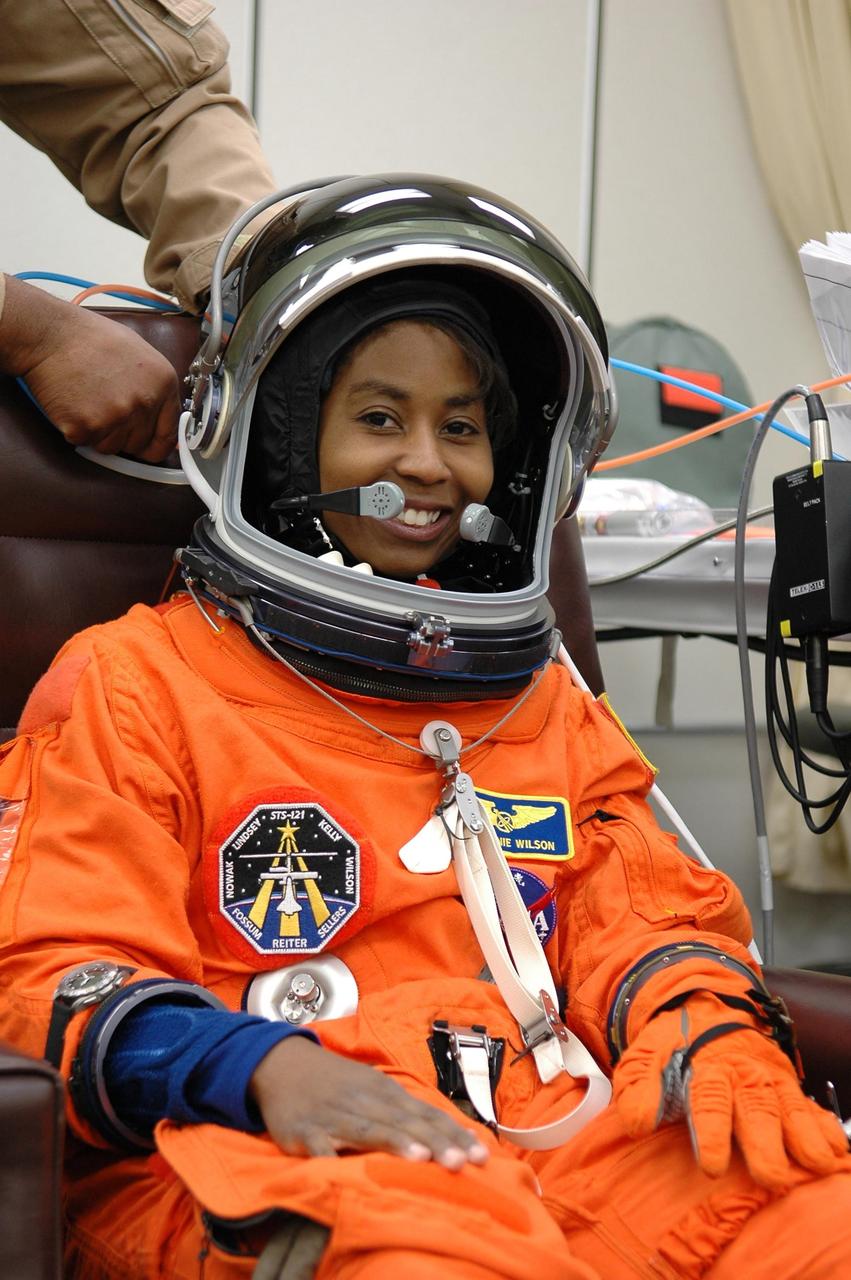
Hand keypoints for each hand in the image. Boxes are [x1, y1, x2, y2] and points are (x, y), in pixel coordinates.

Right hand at [1, 275, 179, 460]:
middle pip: (138, 444)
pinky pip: (85, 442)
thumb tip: (161, 418)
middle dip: (122, 435)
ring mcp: (116, 417)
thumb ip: (154, 389)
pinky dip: (76, 430)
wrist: (51, 334)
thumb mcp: (139, 355)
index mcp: (163, 384)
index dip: (156, 445)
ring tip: (87, 401)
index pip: (168, 434)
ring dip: (98, 433)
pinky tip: (73, 404)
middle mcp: (144, 403)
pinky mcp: (86, 427)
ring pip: (111, 447)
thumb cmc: (91, 339)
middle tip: (103, 409)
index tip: (148, 449)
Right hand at [250, 1036, 489, 1170]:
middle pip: (406, 1122)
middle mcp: (365, 1100)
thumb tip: (455, 1136)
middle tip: (464, 1162)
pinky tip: (345, 1171)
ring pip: (371, 1129)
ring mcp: (335, 1115)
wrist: (282, 1064)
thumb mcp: (375, 1090)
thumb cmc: (337, 1084)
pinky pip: (319, 1147)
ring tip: (422, 1157)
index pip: (427, 1114)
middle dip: (436, 1142)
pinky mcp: (304, 1131)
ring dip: (396, 1142)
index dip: (454, 1134)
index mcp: (385, 1092)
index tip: (483, 1154)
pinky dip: (332, 1158)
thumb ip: (409, 1114)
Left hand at [613, 992, 847, 1187]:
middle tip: (771, 1178)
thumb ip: (639, 1088)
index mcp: (705, 1067)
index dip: (711, 1134)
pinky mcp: (788, 1084)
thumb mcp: (645, 1054)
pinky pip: (810, 1106)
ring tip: (817, 1165)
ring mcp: (769, 1078)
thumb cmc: (674, 1039)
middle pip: (755, 1109)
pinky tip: (836, 1152)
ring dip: (804, 1136)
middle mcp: (742, 1073)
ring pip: (789, 1107)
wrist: (705, 1002)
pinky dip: (825, 1127)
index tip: (712, 1167)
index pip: (708, 1101)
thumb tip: (636, 1123)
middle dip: (764, 1143)